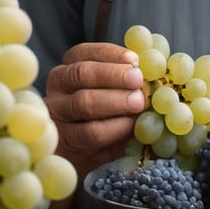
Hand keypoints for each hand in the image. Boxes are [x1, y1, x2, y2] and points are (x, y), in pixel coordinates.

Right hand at [44, 42, 145, 179]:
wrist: (85, 156)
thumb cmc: (103, 115)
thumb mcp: (112, 92)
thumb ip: (127, 79)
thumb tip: (153, 69)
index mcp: (69, 68)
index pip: (83, 52)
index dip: (110, 54)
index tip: (134, 60)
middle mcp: (58, 89)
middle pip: (82, 74)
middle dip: (113, 75)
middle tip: (138, 80)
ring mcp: (56, 116)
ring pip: (83, 102)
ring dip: (115, 101)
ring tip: (138, 103)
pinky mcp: (63, 142)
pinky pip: (87, 133)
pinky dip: (112, 128)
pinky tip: (130, 125)